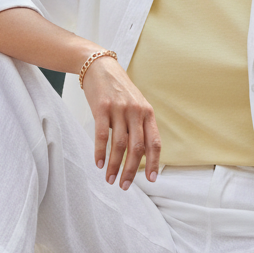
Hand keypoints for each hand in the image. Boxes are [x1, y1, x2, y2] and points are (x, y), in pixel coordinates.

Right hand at [81, 55, 161, 188]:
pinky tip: (98, 164)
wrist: (100, 66)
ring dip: (114, 165)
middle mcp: (136, 112)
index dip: (155, 162)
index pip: (155, 142)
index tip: (152, 180)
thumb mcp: (136, 105)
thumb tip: (143, 154)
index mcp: (147, 113)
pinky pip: (102, 135)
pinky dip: (100, 152)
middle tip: (125, 185)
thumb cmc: (119, 89)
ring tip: (110, 179)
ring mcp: (119, 109)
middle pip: (137, 148)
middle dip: (132, 170)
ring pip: (120, 145)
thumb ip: (141, 126)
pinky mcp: (102, 108)